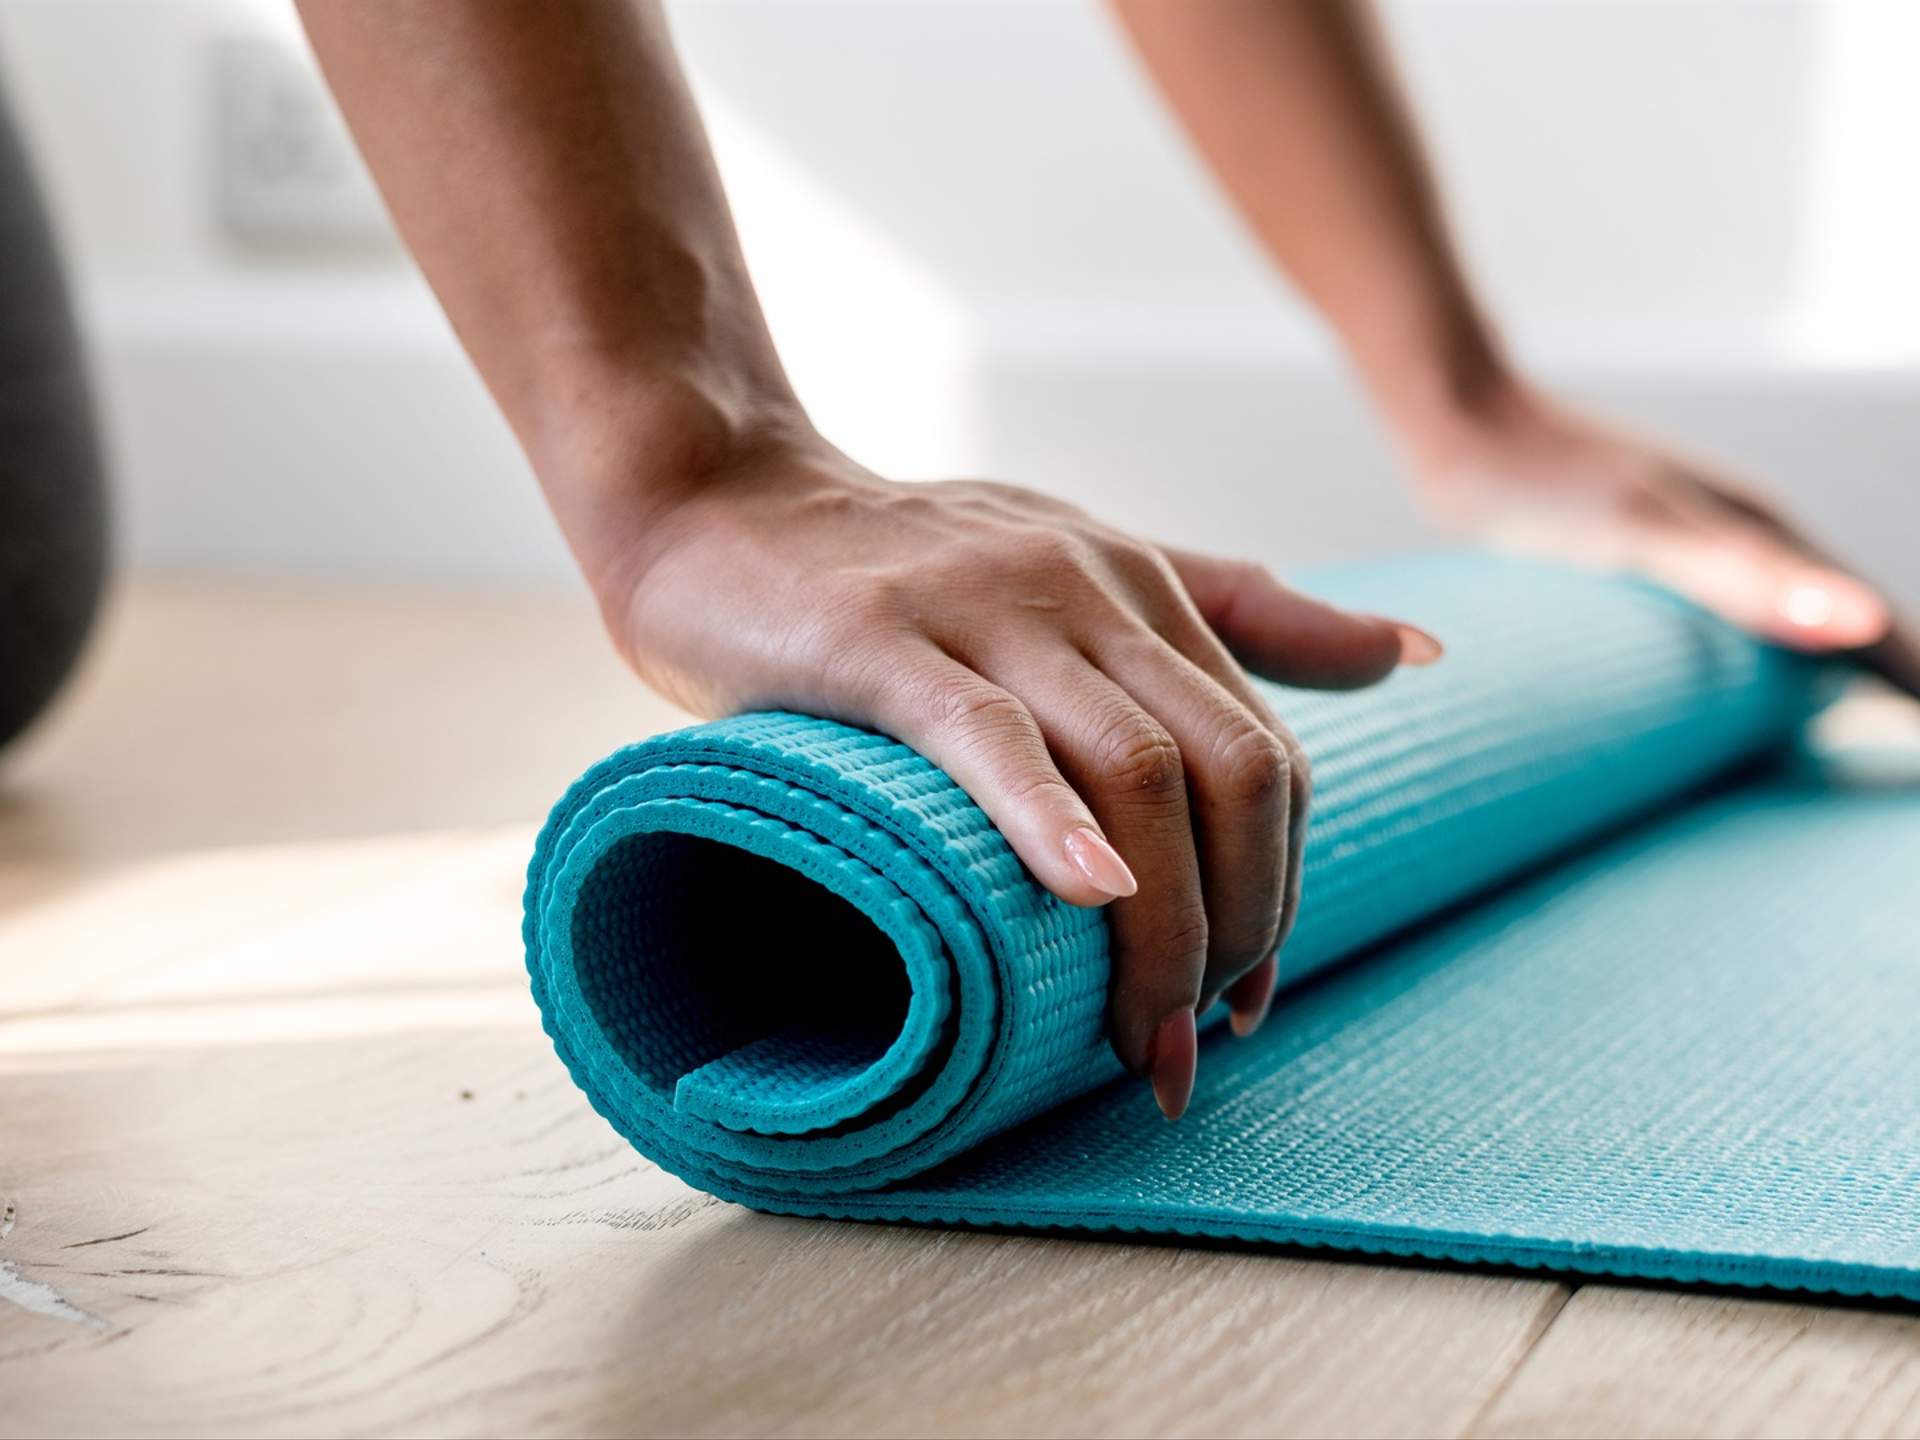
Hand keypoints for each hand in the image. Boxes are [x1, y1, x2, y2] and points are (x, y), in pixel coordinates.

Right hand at [596, 427, 1439, 1118]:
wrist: (718, 499)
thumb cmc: (901, 559)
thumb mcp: (1090, 563)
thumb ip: (1243, 609)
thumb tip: (1414, 653)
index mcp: (1144, 587)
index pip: (1265, 756)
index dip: (1278, 888)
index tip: (1245, 996)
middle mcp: (1089, 589)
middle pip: (1228, 772)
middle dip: (1238, 925)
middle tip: (1190, 1041)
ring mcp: (987, 609)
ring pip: (1135, 769)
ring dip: (1162, 925)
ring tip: (1136, 1036)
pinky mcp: (881, 640)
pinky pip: (988, 736)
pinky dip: (1048, 822)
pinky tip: (1086, 896)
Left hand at [1409, 381, 1919, 696]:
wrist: (1457, 423)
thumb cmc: (1542, 481)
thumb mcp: (1646, 534)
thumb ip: (1748, 579)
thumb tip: (1864, 624)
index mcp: (1764, 531)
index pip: (1870, 622)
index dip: (1903, 685)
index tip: (1916, 747)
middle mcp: (1741, 534)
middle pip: (1835, 622)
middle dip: (1873, 683)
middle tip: (1890, 756)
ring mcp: (1691, 544)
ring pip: (1778, 620)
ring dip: (1811, 674)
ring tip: (1824, 741)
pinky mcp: (1638, 559)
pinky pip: (1715, 620)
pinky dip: (1741, 661)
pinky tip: (1714, 695)